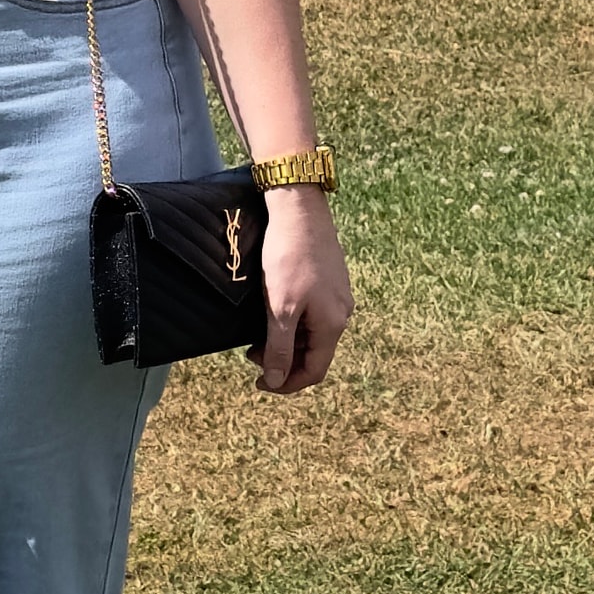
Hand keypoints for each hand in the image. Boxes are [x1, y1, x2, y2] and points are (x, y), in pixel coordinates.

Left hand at [255, 188, 349, 398]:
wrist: (299, 209)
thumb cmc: (289, 257)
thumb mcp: (280, 307)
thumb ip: (280, 347)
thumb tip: (277, 380)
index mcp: (333, 324)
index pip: (314, 371)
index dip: (287, 383)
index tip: (260, 383)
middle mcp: (341, 313)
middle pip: (313, 353)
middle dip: (283, 361)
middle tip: (252, 354)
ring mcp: (337, 296)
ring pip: (312, 333)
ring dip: (286, 342)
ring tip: (258, 335)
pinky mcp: (329, 280)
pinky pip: (312, 314)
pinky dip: (292, 323)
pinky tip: (274, 311)